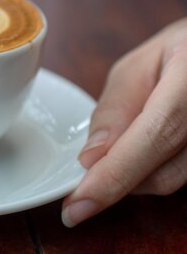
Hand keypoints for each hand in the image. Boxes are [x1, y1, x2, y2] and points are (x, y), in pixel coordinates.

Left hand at [62, 17, 186, 226]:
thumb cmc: (182, 50)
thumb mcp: (139, 65)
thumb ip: (116, 110)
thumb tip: (90, 159)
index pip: (155, 135)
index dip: (115, 174)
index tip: (78, 203)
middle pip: (164, 173)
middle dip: (115, 181)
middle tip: (79, 189)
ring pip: (173, 181)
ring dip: (134, 177)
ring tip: (117, 152)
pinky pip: (183, 177)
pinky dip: (154, 173)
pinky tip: (142, 153)